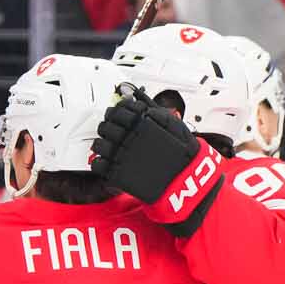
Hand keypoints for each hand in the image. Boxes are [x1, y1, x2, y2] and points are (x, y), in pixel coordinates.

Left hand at [90, 87, 221, 225]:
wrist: (185, 180)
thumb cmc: (183, 155)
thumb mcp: (174, 124)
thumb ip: (154, 111)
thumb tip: (140, 103)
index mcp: (140, 124)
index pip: (118, 110)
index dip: (116, 111)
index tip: (116, 114)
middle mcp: (128, 138)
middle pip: (105, 126)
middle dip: (107, 126)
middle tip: (111, 130)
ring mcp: (122, 157)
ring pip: (99, 145)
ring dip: (101, 144)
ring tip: (107, 146)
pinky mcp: (119, 175)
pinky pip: (99, 166)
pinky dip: (100, 163)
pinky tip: (106, 161)